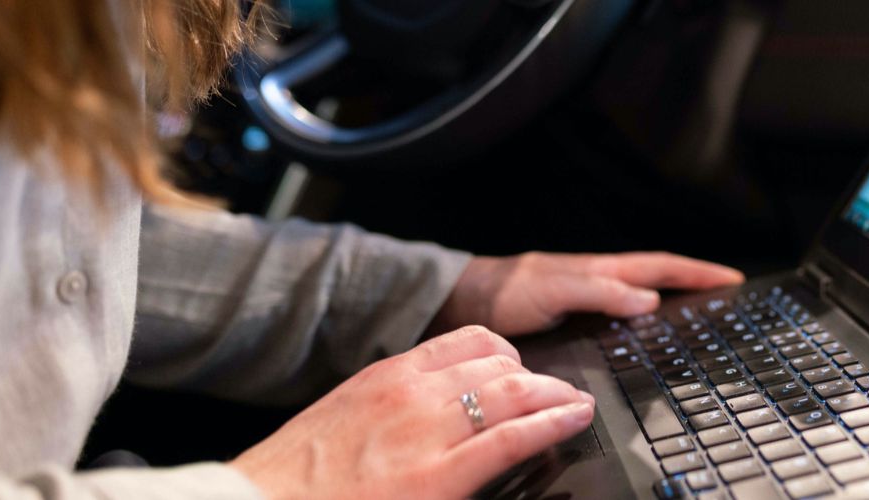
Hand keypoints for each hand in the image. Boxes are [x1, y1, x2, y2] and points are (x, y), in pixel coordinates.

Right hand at [230, 326, 595, 499]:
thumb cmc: (294, 481)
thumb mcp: (346, 422)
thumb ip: (392, 409)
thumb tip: (435, 414)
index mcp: (387, 376)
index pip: (469, 341)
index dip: (509, 356)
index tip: (524, 371)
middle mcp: (411, 393)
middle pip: (501, 363)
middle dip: (538, 378)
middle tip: (558, 394)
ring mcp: (427, 433)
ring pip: (515, 391)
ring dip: (554, 396)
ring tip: (574, 405)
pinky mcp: (440, 478)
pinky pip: (513, 437)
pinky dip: (554, 422)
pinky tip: (574, 418)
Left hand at [433, 251, 744, 335]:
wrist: (466, 302)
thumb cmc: (506, 290)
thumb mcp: (555, 289)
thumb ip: (600, 292)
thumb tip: (649, 300)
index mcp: (602, 270)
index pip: (662, 267)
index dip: (698, 273)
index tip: (732, 279)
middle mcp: (601, 281)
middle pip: (660, 278)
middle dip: (697, 282)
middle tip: (730, 292)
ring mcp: (590, 298)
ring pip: (644, 295)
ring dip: (675, 298)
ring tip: (703, 309)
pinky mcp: (577, 317)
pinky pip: (623, 315)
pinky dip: (646, 319)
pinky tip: (649, 336)